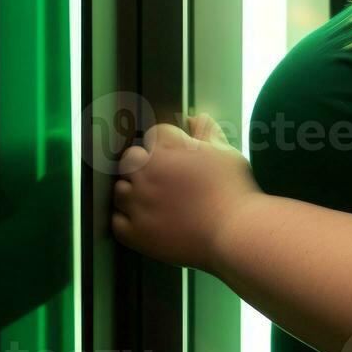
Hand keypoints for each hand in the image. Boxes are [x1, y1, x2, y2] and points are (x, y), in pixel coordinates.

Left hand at [112, 113, 262, 274]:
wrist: (234, 232)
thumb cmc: (233, 190)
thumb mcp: (225, 152)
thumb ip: (206, 131)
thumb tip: (195, 118)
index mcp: (165, 151)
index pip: (155, 134)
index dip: (169, 142)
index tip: (180, 153)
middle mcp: (145, 175)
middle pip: (130, 158)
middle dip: (145, 162)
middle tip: (167, 175)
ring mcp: (137, 205)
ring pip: (120, 189)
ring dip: (133, 190)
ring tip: (158, 199)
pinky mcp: (135, 233)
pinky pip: (116, 221)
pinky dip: (127, 218)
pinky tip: (147, 218)